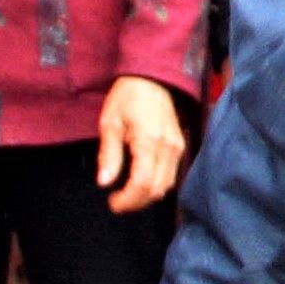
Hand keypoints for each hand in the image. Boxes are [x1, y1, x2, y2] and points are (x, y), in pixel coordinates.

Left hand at [96, 76, 185, 214]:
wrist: (151, 79)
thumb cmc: (127, 97)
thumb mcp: (110, 123)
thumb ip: (108, 155)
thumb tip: (104, 182)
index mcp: (149, 141)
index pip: (143, 183)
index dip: (127, 200)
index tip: (112, 203)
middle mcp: (168, 148)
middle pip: (156, 190)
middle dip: (136, 202)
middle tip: (117, 201)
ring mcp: (177, 148)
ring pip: (166, 186)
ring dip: (147, 196)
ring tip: (127, 193)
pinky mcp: (180, 148)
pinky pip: (171, 176)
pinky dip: (156, 185)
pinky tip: (141, 181)